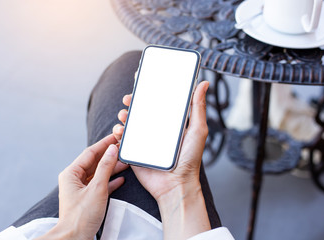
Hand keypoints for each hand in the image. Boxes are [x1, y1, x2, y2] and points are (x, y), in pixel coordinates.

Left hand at [36, 134, 127, 239]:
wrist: (74, 238)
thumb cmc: (81, 216)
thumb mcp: (97, 188)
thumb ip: (105, 167)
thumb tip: (112, 149)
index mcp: (71, 173)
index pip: (90, 153)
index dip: (104, 144)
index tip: (116, 136)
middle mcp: (74, 179)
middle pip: (94, 162)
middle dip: (109, 155)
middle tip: (123, 147)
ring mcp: (80, 189)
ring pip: (98, 173)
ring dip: (111, 168)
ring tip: (126, 162)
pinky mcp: (87, 199)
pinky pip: (100, 185)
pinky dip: (110, 181)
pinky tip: (122, 179)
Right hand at [113, 81, 210, 238]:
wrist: (176, 184)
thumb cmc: (190, 159)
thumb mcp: (198, 130)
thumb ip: (198, 107)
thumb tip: (204, 84)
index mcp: (170, 122)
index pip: (158, 102)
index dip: (149, 90)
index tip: (141, 79)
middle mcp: (156, 129)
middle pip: (141, 110)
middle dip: (133, 101)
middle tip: (129, 98)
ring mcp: (144, 140)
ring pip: (130, 122)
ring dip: (124, 115)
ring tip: (124, 114)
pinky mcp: (135, 151)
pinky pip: (123, 139)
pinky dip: (119, 132)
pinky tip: (120, 130)